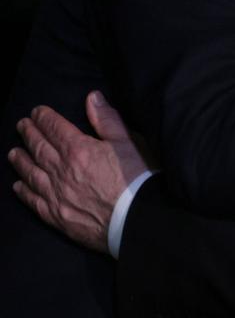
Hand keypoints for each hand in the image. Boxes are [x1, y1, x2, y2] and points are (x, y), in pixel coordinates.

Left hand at [8, 91, 149, 251]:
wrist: (137, 220)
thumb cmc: (138, 178)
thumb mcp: (128, 142)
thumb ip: (107, 119)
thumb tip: (92, 97)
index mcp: (79, 149)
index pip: (55, 128)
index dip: (44, 118)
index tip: (36, 111)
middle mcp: (62, 171)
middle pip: (40, 149)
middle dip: (29, 135)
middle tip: (21, 125)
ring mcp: (57, 195)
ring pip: (32, 174)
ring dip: (21, 161)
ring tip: (13, 152)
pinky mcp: (58, 217)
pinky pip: (34, 201)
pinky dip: (24, 192)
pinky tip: (18, 186)